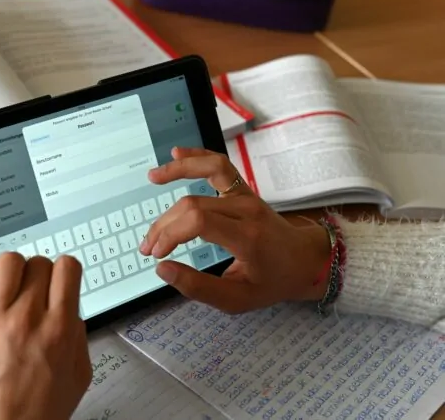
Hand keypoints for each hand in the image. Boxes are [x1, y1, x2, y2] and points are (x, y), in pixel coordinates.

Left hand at [0, 253, 91, 419]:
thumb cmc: (38, 413)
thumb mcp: (79, 376)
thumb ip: (78, 336)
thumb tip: (69, 307)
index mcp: (60, 329)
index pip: (67, 267)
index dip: (66, 271)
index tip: (60, 280)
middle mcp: (29, 318)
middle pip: (39, 262)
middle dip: (41, 274)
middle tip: (35, 292)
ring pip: (8, 262)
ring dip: (14, 272)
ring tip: (11, 290)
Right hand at [140, 147, 331, 313]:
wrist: (304, 261)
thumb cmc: (272, 281)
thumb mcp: (237, 299)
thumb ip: (198, 287)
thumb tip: (162, 269)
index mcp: (247, 237)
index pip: (198, 221)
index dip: (170, 234)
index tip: (157, 253)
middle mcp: (247, 210)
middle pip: (193, 203)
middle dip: (164, 224)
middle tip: (149, 246)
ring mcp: (246, 195)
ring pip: (207, 171)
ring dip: (177, 171)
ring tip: (152, 178)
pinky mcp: (243, 189)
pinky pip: (219, 164)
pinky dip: (197, 156)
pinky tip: (176, 153)